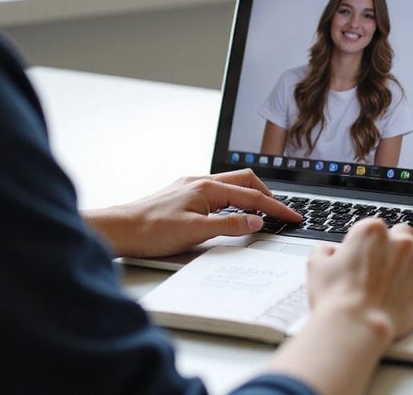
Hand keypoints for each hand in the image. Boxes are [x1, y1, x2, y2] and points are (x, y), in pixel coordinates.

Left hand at [82, 169, 300, 257]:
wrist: (119, 230)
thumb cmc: (151, 231)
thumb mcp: (196, 232)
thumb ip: (230, 226)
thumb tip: (256, 222)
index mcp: (207, 188)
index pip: (252, 196)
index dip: (276, 208)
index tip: (292, 216)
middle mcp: (200, 182)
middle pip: (245, 180)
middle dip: (267, 194)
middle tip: (281, 211)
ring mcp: (191, 186)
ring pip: (231, 184)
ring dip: (250, 195)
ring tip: (263, 211)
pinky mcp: (183, 195)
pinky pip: (217, 191)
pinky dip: (234, 199)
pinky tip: (232, 211)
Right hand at [263, 219, 412, 394]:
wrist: (356, 326)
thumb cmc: (336, 297)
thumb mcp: (316, 266)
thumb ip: (325, 251)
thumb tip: (330, 252)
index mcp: (371, 231)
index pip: (373, 228)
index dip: (364, 243)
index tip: (360, 257)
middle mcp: (398, 241)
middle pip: (400, 234)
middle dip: (392, 247)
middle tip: (378, 268)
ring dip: (403, 267)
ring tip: (386, 288)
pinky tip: (396, 299)